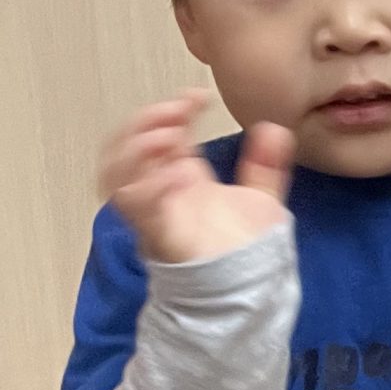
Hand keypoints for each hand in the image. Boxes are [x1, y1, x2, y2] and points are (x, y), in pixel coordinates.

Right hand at [101, 92, 292, 265]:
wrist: (250, 292)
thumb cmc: (247, 249)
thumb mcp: (262, 199)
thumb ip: (266, 165)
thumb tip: (276, 129)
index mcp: (179, 179)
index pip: (157, 136)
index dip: (168, 111)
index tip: (197, 96)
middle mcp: (159, 193)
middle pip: (124, 149)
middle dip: (143, 122)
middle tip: (178, 111)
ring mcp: (155, 215)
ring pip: (115, 176)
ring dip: (135, 148)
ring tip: (170, 134)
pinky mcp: (159, 236)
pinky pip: (137, 209)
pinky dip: (150, 186)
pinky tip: (177, 172)